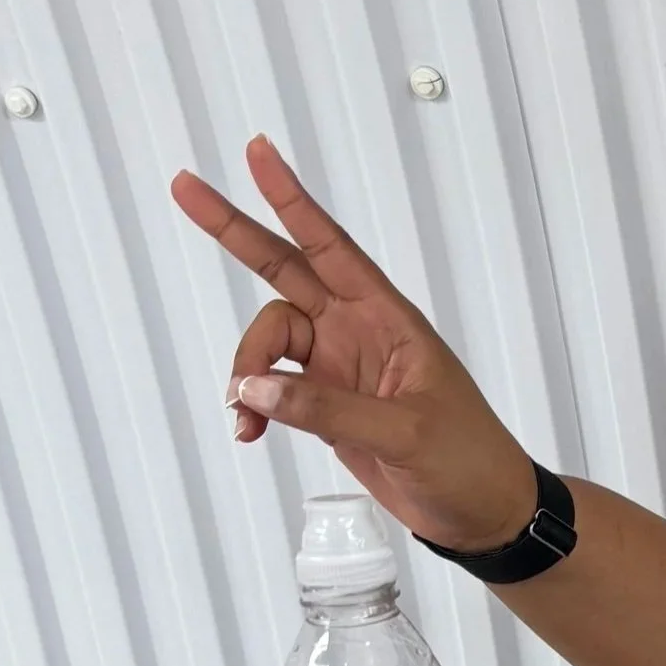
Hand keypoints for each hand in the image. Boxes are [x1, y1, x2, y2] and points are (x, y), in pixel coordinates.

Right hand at [171, 138, 537, 551]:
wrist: (483, 513)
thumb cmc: (467, 462)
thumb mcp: (405, 432)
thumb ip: (328, 408)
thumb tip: (254, 387)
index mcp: (389, 319)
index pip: (331, 247)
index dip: (292, 199)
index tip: (258, 152)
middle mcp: (358, 332)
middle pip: (283, 270)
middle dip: (235, 230)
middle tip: (183, 186)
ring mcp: (339, 367)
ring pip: (268, 342)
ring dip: (245, 372)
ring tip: (244, 416)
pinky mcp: (326, 405)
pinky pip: (270, 388)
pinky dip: (252, 405)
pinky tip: (249, 431)